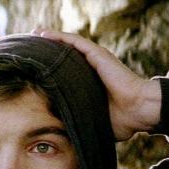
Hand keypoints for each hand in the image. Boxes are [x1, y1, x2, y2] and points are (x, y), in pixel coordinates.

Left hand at [37, 29, 161, 140]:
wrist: (139, 111)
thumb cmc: (123, 121)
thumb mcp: (93, 120)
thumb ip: (80, 121)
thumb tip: (62, 134)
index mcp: (91, 83)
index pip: (67, 73)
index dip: (51, 69)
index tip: (34, 70)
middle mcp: (92, 69)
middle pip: (66, 56)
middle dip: (48, 51)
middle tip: (30, 50)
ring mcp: (95, 60)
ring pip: (68, 46)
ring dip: (51, 39)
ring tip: (34, 34)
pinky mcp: (98, 55)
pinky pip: (75, 42)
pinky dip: (59, 37)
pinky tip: (43, 34)